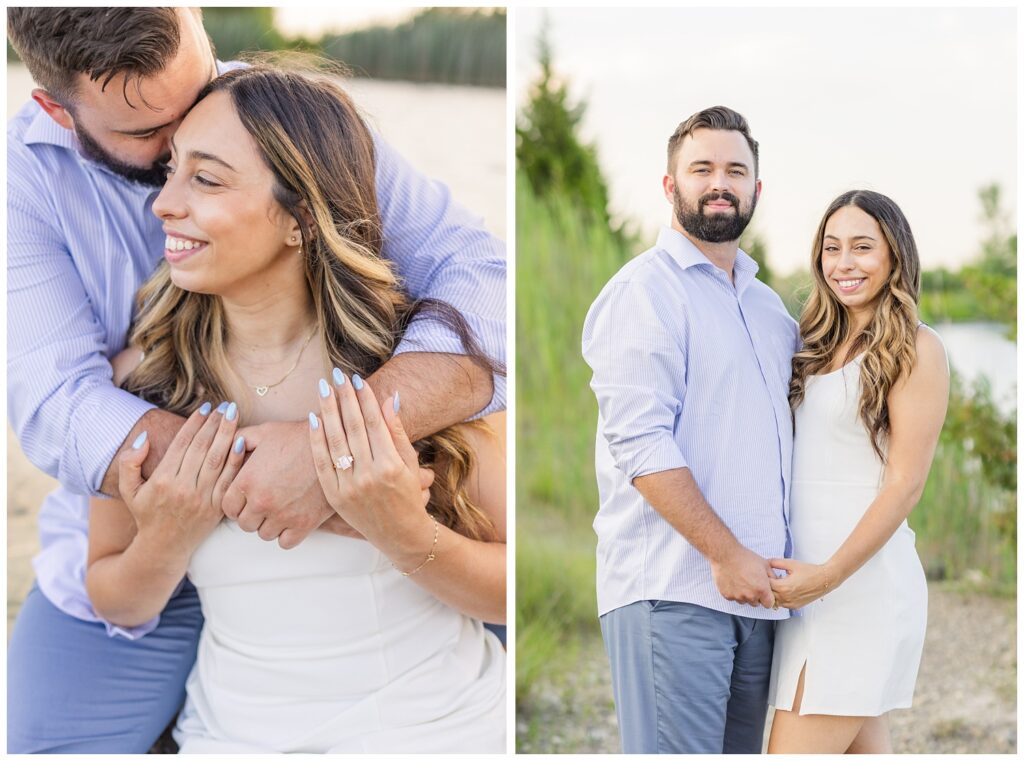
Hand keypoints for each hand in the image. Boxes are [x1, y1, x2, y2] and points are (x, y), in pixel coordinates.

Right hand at [118, 402, 243, 556]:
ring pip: (217, 460)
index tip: (205, 407)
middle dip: (215, 423)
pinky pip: (229, 480)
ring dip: (228, 435)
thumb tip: (144, 437)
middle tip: (225, 405)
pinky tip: (243, 442)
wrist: (164, 547)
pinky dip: (237, 460)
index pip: (182, 444)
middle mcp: (183, 488)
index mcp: (162, 480)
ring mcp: (202, 498)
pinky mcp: (216, 507)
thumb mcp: (129, 490)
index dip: (195, 423)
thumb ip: (129, 463)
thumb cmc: (146, 514)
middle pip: (202, 448)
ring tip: (234, 416)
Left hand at [222, 420, 332, 548]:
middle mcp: (261, 502)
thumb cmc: (299, 437)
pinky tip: (292, 518)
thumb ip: (240, 439)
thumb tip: (226, 444)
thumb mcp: (265, 432)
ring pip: (264, 534)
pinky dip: (286, 534)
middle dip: (252, 514)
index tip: (246, 498)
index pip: (227, 508)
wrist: (335, 447)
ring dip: (269, 524)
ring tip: (279, 509)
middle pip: (245, 524)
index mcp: (247, 481)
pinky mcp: (304, 524)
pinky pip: (285, 542)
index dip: (236, 503)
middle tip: (264, 503)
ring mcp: (283, 516)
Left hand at [309, 372, 434, 566]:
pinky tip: (314, 419)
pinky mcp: (336, 498)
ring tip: (323, 389)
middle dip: (344, 398)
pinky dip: (317, 441)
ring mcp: (350, 488)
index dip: (365, 399)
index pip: (374, 423)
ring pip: (335, 442)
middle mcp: (369, 476)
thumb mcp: (411, 464)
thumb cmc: (409, 496)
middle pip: (353, 428)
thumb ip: (398, 432)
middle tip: (337, 375)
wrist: (400, 534)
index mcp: (391, 465)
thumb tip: (388, 399)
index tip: (357, 379)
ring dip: (328, 412)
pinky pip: (323, 464)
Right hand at [709, 546, 775, 607]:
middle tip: (751, 584)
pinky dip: (734, 592)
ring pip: (744, 601)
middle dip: (756, 596)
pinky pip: (734, 598)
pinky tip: (734, 582)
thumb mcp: (765, 565)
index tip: (764, 592)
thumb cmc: (746, 558)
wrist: (727, 555)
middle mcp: (750, 596)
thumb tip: (776, 583)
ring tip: (741, 581)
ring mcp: (738, 596)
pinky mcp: (727, 595)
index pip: (769, 604)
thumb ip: (772, 577)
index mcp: (761, 590)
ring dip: (745, 595)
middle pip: (756, 603)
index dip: (767, 598)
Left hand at [768, 558, 832, 608]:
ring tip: (778, 584)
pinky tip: (784, 589)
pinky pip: (782, 604)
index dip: (764, 578)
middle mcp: (786, 598)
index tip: (766, 573)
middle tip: (771, 578)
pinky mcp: (795, 606)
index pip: (765, 585)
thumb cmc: (810, 571)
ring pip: (774, 601)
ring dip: (773, 594)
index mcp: (783, 587)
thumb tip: (766, 562)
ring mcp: (790, 604)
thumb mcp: (791, 563)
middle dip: (767, 587)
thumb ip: (776, 562)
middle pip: (768, 594)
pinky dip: (780, 598)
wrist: (825, 580)